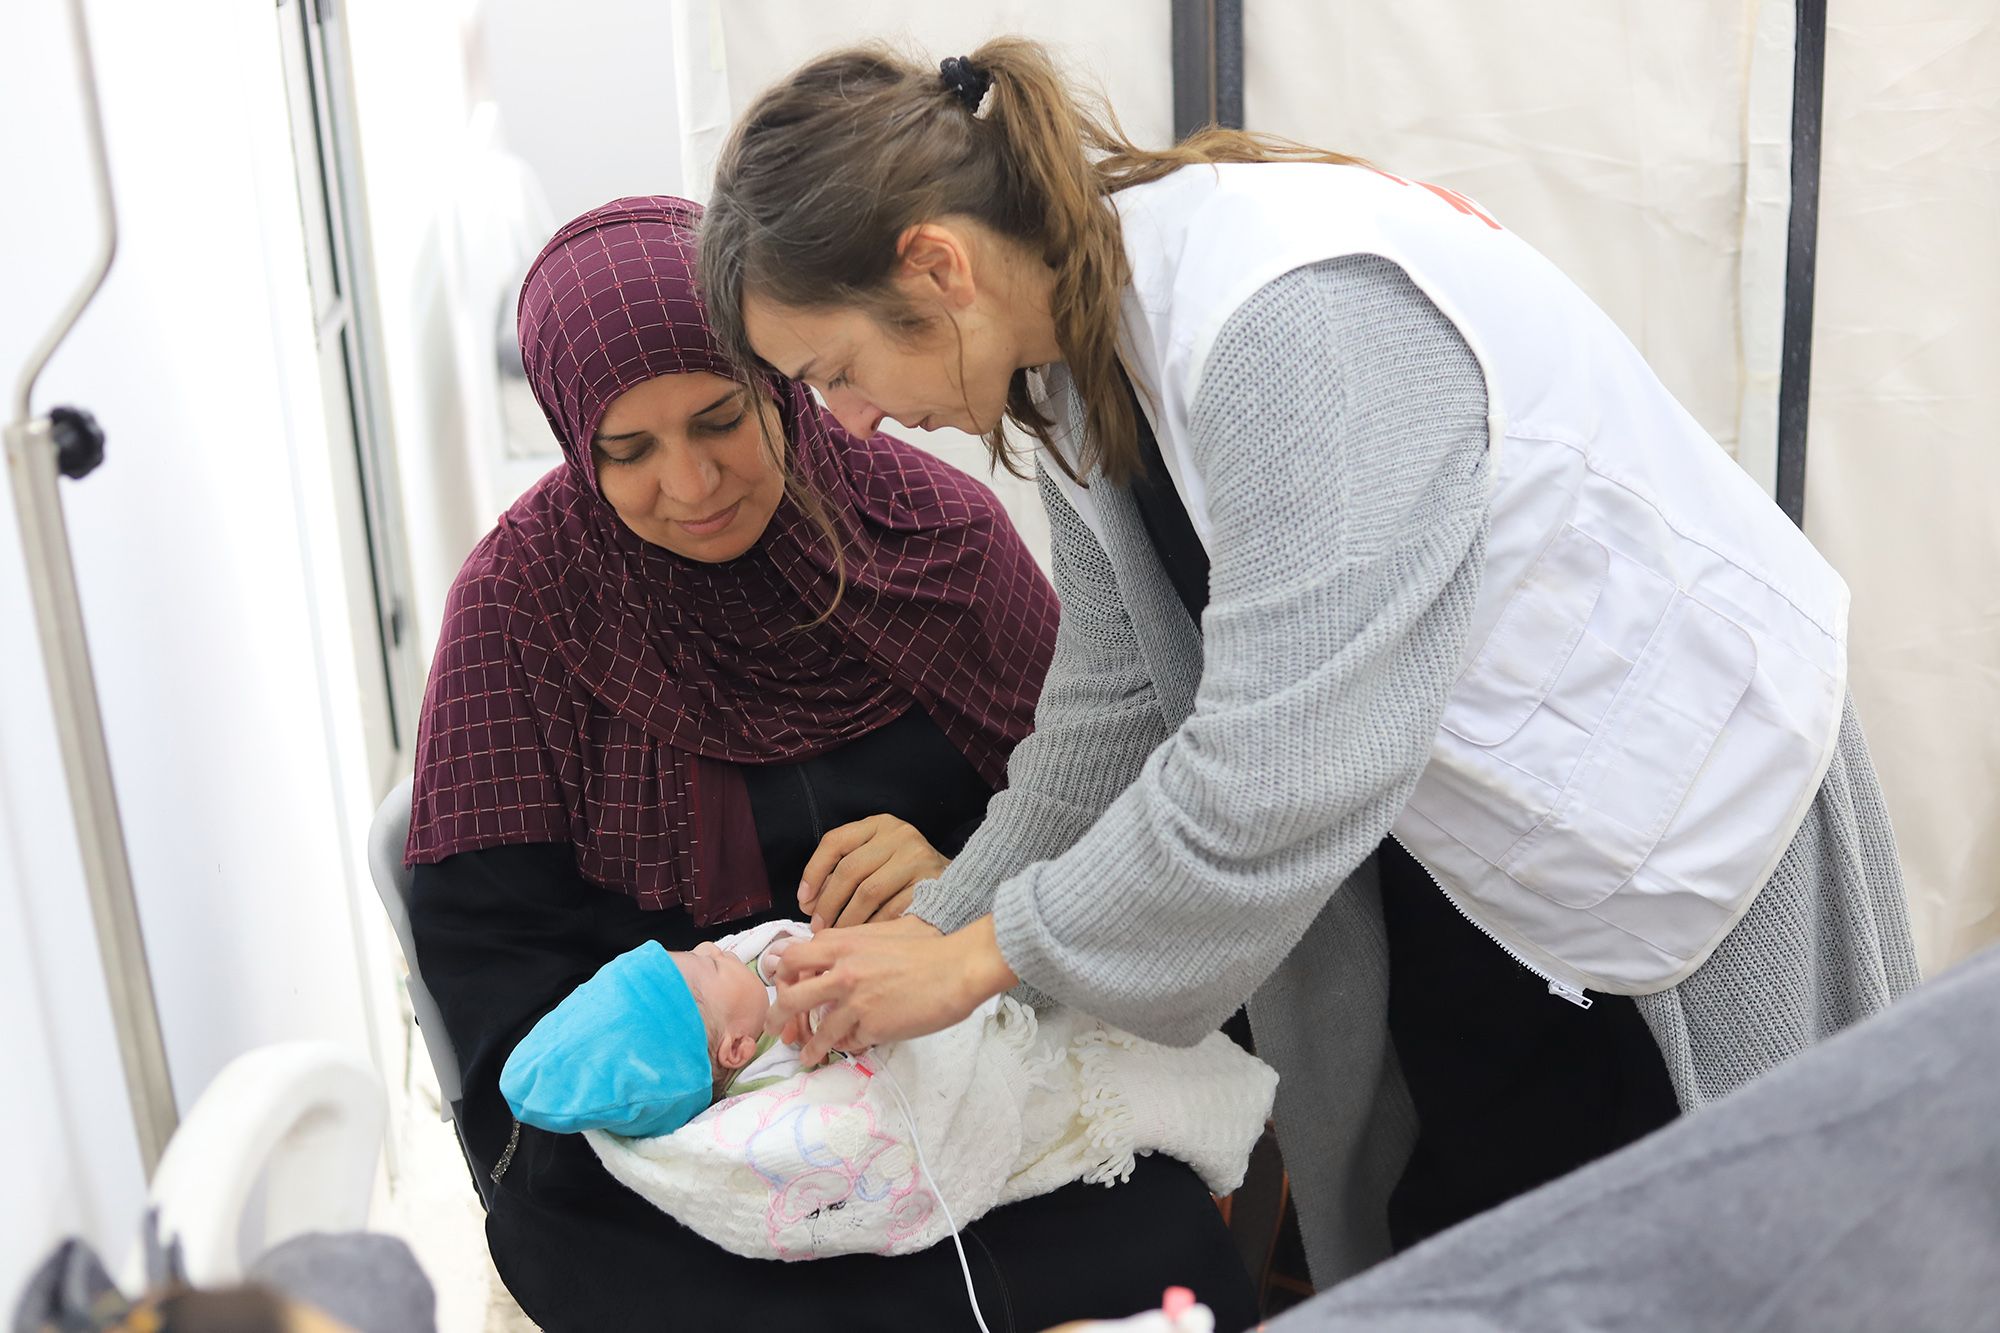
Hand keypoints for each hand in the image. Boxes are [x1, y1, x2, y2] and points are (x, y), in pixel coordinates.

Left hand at [767, 915, 1016, 1066]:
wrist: (958, 967)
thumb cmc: (926, 947)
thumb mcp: (880, 932)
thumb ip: (850, 942)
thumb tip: (826, 949)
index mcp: (841, 944)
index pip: (792, 959)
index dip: (783, 977)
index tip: (784, 989)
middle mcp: (842, 972)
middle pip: (791, 999)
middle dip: (777, 1018)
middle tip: (775, 1030)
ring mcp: (855, 1001)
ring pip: (817, 1030)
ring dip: (808, 1047)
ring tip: (806, 1057)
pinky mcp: (873, 1026)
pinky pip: (849, 1042)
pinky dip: (846, 1047)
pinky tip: (846, 1050)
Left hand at [798, 814, 949, 930]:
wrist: (956, 883)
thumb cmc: (903, 875)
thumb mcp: (875, 858)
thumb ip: (843, 871)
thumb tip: (809, 902)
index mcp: (879, 824)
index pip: (835, 841)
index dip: (813, 872)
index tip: (804, 900)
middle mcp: (899, 835)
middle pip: (850, 869)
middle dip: (828, 902)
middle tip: (817, 926)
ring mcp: (917, 858)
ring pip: (868, 892)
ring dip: (847, 919)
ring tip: (837, 934)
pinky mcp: (930, 883)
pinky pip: (891, 910)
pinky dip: (872, 927)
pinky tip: (863, 938)